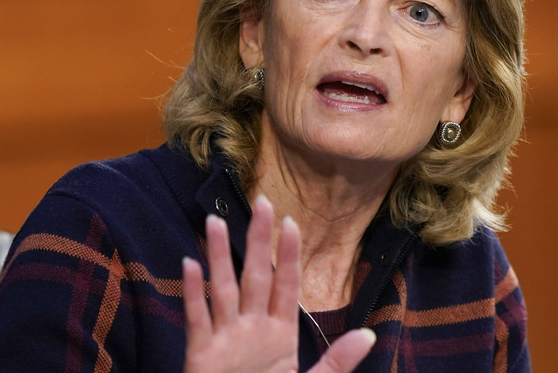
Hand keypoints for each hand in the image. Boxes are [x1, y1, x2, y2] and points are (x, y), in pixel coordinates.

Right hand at [183, 195, 374, 372]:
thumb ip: (337, 362)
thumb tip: (369, 335)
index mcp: (279, 334)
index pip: (285, 285)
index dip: (288, 255)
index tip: (292, 223)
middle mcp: (251, 329)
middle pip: (255, 276)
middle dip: (257, 241)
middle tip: (260, 202)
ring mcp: (225, 340)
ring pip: (223, 289)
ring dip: (220, 257)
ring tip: (218, 222)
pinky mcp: (202, 356)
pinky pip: (197, 320)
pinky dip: (192, 293)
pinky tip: (188, 264)